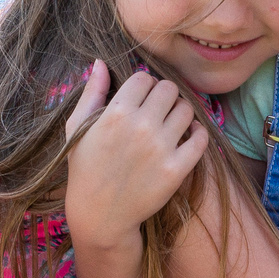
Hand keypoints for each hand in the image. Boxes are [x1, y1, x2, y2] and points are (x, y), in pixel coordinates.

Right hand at [63, 62, 209, 251]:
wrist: (100, 214)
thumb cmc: (85, 169)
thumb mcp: (77, 128)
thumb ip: (91, 93)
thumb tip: (100, 62)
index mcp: (116, 113)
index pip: (144, 78)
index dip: (144, 86)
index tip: (141, 99)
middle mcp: (141, 127)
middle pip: (169, 89)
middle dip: (164, 96)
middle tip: (158, 111)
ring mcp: (161, 148)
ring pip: (187, 109)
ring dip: (181, 113)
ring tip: (171, 125)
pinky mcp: (177, 169)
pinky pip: (201, 137)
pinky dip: (197, 134)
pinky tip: (186, 138)